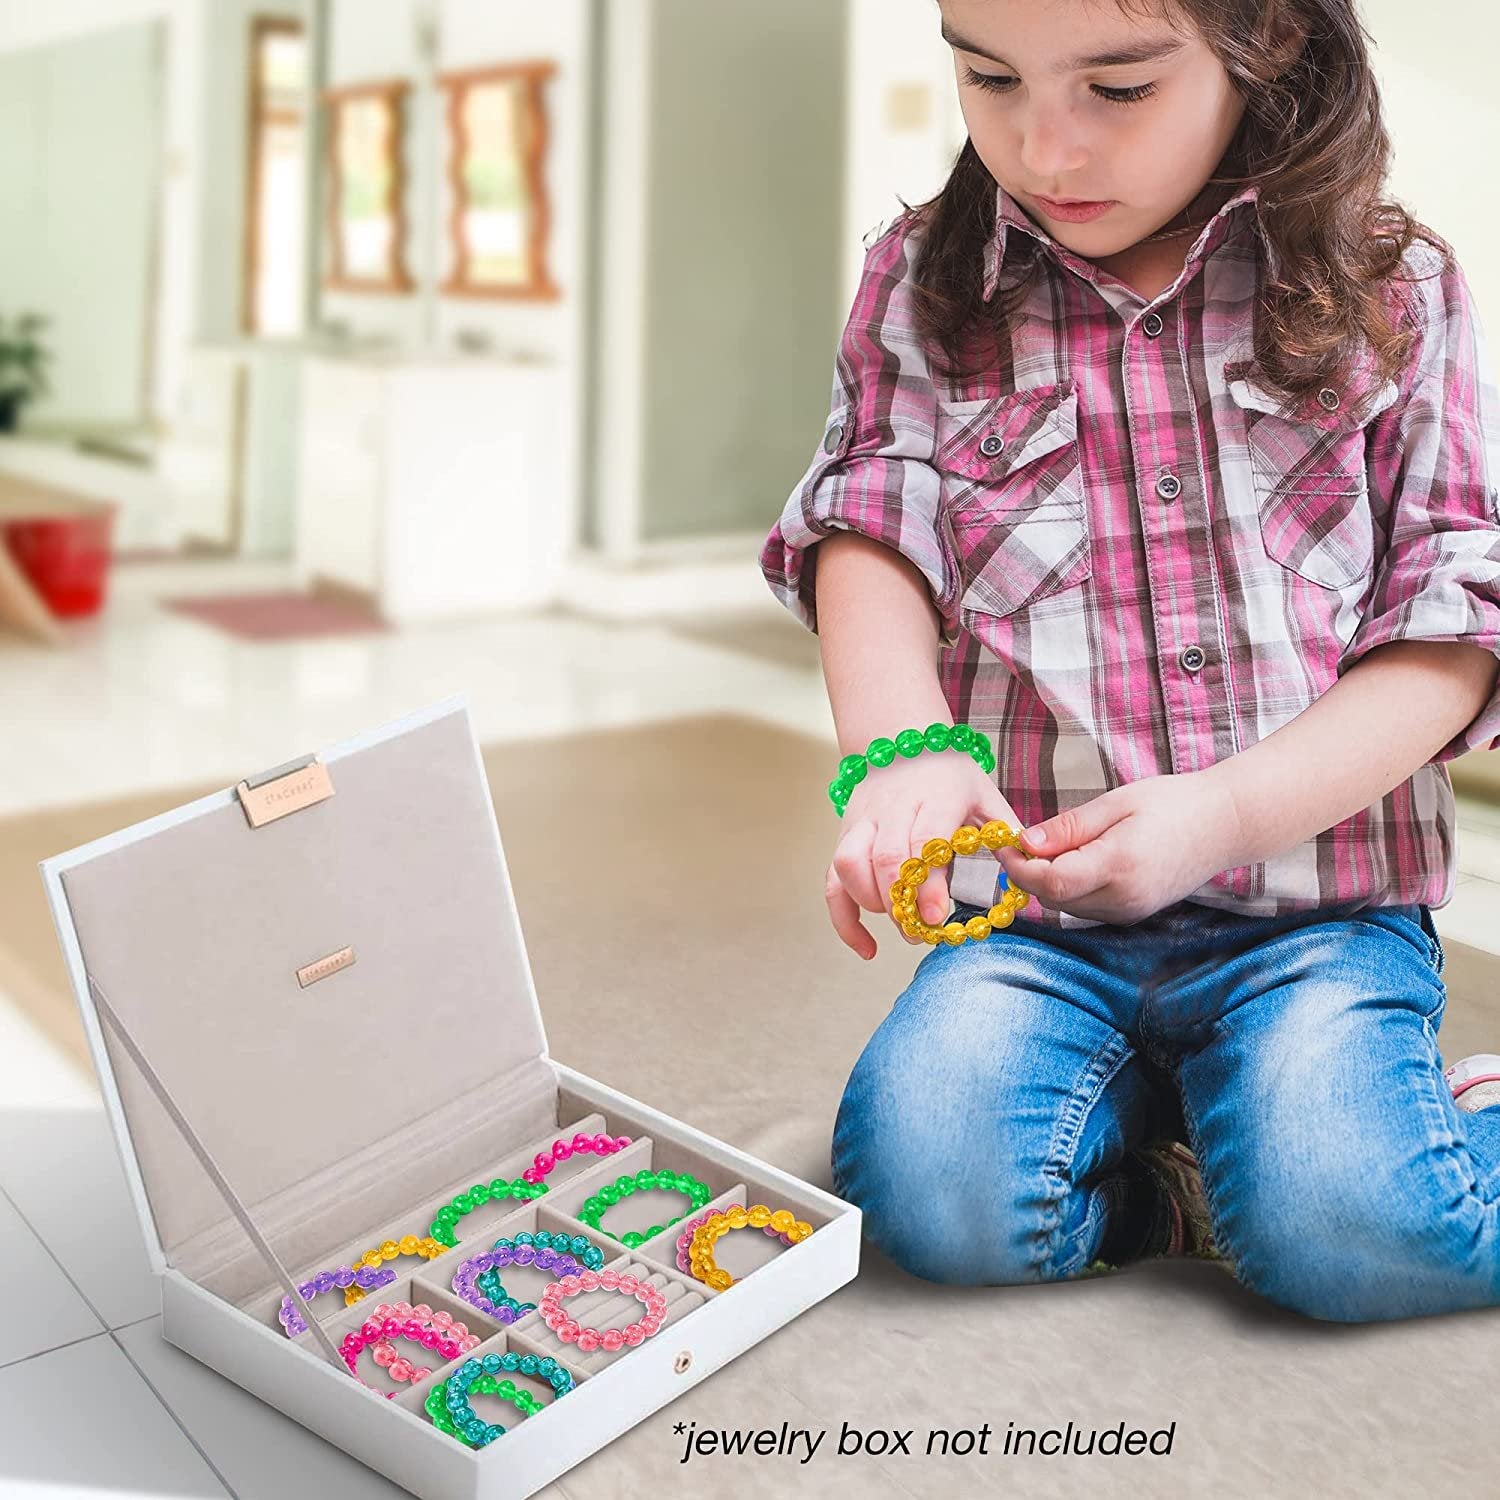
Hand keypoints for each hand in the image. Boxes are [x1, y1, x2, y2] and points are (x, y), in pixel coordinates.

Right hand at [825, 752, 1024, 958]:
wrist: (899, 741)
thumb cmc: (949, 776)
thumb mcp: (985, 795)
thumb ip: (1007, 832)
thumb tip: (1032, 870)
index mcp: (934, 797)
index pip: (923, 840)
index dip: (927, 882)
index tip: (935, 916)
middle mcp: (892, 807)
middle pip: (884, 859)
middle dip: (901, 903)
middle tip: (922, 931)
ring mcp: (862, 821)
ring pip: (849, 866)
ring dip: (872, 904)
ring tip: (902, 924)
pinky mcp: (843, 836)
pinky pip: (832, 882)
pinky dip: (845, 921)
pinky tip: (868, 948)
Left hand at [997, 772, 1243, 925]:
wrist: (1226, 824)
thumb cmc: (1174, 803)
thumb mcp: (1116, 803)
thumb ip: (1069, 828)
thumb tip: (1025, 843)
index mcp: (1119, 866)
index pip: (1050, 882)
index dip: (1019, 866)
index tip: (1003, 843)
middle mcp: (1124, 898)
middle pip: (1054, 899)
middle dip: (1029, 873)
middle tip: (1021, 840)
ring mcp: (1131, 911)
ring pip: (1068, 907)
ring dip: (1049, 882)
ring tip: (1052, 846)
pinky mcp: (1134, 914)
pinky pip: (1087, 907)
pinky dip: (1071, 888)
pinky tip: (1077, 860)